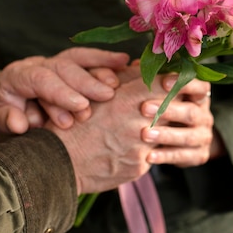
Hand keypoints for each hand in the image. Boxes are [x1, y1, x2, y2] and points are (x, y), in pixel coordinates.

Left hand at [0, 48, 128, 142]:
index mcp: (17, 76)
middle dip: (86, 81)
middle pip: (64, 66)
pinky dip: (107, 62)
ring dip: (100, 70)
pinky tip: (125, 65)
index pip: (40, 78)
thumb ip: (3, 120)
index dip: (61, 91)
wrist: (0, 106)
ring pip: (79, 59)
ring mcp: (55, 64)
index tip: (81, 106)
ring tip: (116, 86)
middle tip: (106, 96)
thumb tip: (18, 123)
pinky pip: (89, 60)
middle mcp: (38, 65)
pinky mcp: (70, 68)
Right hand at [48, 74, 170, 193]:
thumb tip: (140, 66)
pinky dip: (146, 147)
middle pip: (172, 108)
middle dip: (172, 104)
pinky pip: (152, 152)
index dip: (174, 82)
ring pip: (165, 132)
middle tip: (174, 100)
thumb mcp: (92, 92)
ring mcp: (141, 148)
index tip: (175, 81)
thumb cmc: (71, 123)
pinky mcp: (139, 167)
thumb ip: (120, 78)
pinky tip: (132, 144)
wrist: (56, 163)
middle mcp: (138, 123)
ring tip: (149, 123)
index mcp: (127, 100)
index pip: (166, 85)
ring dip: (161, 126)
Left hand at [141, 76, 224, 166]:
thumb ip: (151, 78)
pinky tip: (149, 156)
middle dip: (168, 110)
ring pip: (188, 136)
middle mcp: (205, 115)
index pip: (200, 86)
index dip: (183, 84)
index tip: (163, 83)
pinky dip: (166, 156)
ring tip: (144, 134)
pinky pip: (183, 156)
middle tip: (144, 108)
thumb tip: (134, 63)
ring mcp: (204, 136)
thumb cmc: (164, 108)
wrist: (179, 140)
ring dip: (165, 135)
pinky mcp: (199, 155)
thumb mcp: (160, 93)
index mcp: (199, 96)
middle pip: (192, 112)